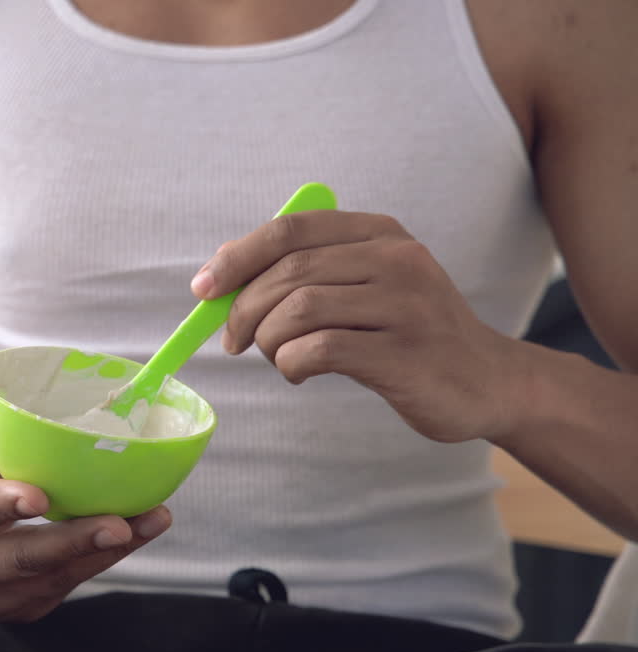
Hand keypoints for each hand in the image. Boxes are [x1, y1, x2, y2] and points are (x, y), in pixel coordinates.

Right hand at [0, 444, 170, 621]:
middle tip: (120, 524)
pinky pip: (63, 587)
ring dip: (105, 552)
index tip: (39, 497)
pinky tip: (132, 535)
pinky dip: (99, 561)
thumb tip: (71, 427)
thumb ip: (4, 456)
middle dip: (74, 542)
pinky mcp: (14, 613)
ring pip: (52, 579)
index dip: (2, 505)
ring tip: (150, 521)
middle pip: (20, 559)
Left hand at [191, 210, 523, 443]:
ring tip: (277, 357)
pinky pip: (320, 350)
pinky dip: (292, 364)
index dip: (237, 257)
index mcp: (380, 233)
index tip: (204, 289)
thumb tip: (224, 270)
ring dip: (269, 340)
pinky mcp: (405, 353)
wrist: (487, 382)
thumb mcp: (366, 285)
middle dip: (243, 309)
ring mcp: (406, 304)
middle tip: (234, 341)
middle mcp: (396, 259)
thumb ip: (307, 271)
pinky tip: (300, 373)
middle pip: (288, 271)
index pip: (290, 230)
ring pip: (299, 309)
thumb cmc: (406, 335)